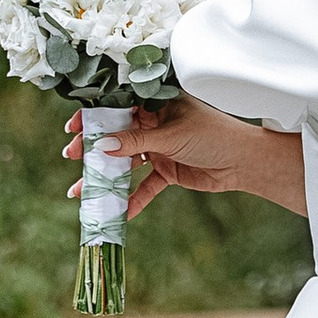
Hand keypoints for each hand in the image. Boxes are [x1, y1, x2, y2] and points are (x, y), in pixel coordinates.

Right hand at [64, 98, 305, 213]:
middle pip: (116, 135)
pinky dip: (133, 199)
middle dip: (92, 148)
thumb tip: (102, 147)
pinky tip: (118, 213)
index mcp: (156, 104)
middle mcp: (155, 124)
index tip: (73, 127)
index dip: (94, 116)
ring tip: (81, 191)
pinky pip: (144, 185)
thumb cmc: (214, 135)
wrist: (245, 161)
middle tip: (72, 156)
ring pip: (125, 162)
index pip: (118, 106)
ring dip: (105, 176)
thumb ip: (136, 141)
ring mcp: (159, 148)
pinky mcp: (168, 170)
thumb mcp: (171, 135)